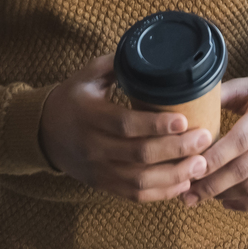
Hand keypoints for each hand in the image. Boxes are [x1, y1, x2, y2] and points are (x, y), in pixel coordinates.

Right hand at [37, 55, 213, 201]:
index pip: (125, 124)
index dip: (156, 125)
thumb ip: (117, 64)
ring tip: (201, 164)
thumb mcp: (87, 75)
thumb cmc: (72, 99)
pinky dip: (161, 193)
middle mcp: (93, 146)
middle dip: (176, 149)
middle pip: (139, 155)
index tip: (184, 120)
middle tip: (204, 139)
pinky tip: (183, 183)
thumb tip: (153, 53)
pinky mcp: (103, 185)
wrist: (43, 133)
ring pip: (140, 181)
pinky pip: (135, 195)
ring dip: (174, 175)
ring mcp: (98, 170)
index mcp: (89, 115)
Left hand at [185, 75, 247, 211]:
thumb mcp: (247, 85)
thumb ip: (220, 95)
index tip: (190, 169)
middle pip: (244, 169)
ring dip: (225, 196)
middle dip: (212, 185)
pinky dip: (247, 204)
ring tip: (203, 196)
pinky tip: (227, 202)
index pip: (239, 140)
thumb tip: (188, 106)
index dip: (213, 159)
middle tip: (188, 194)